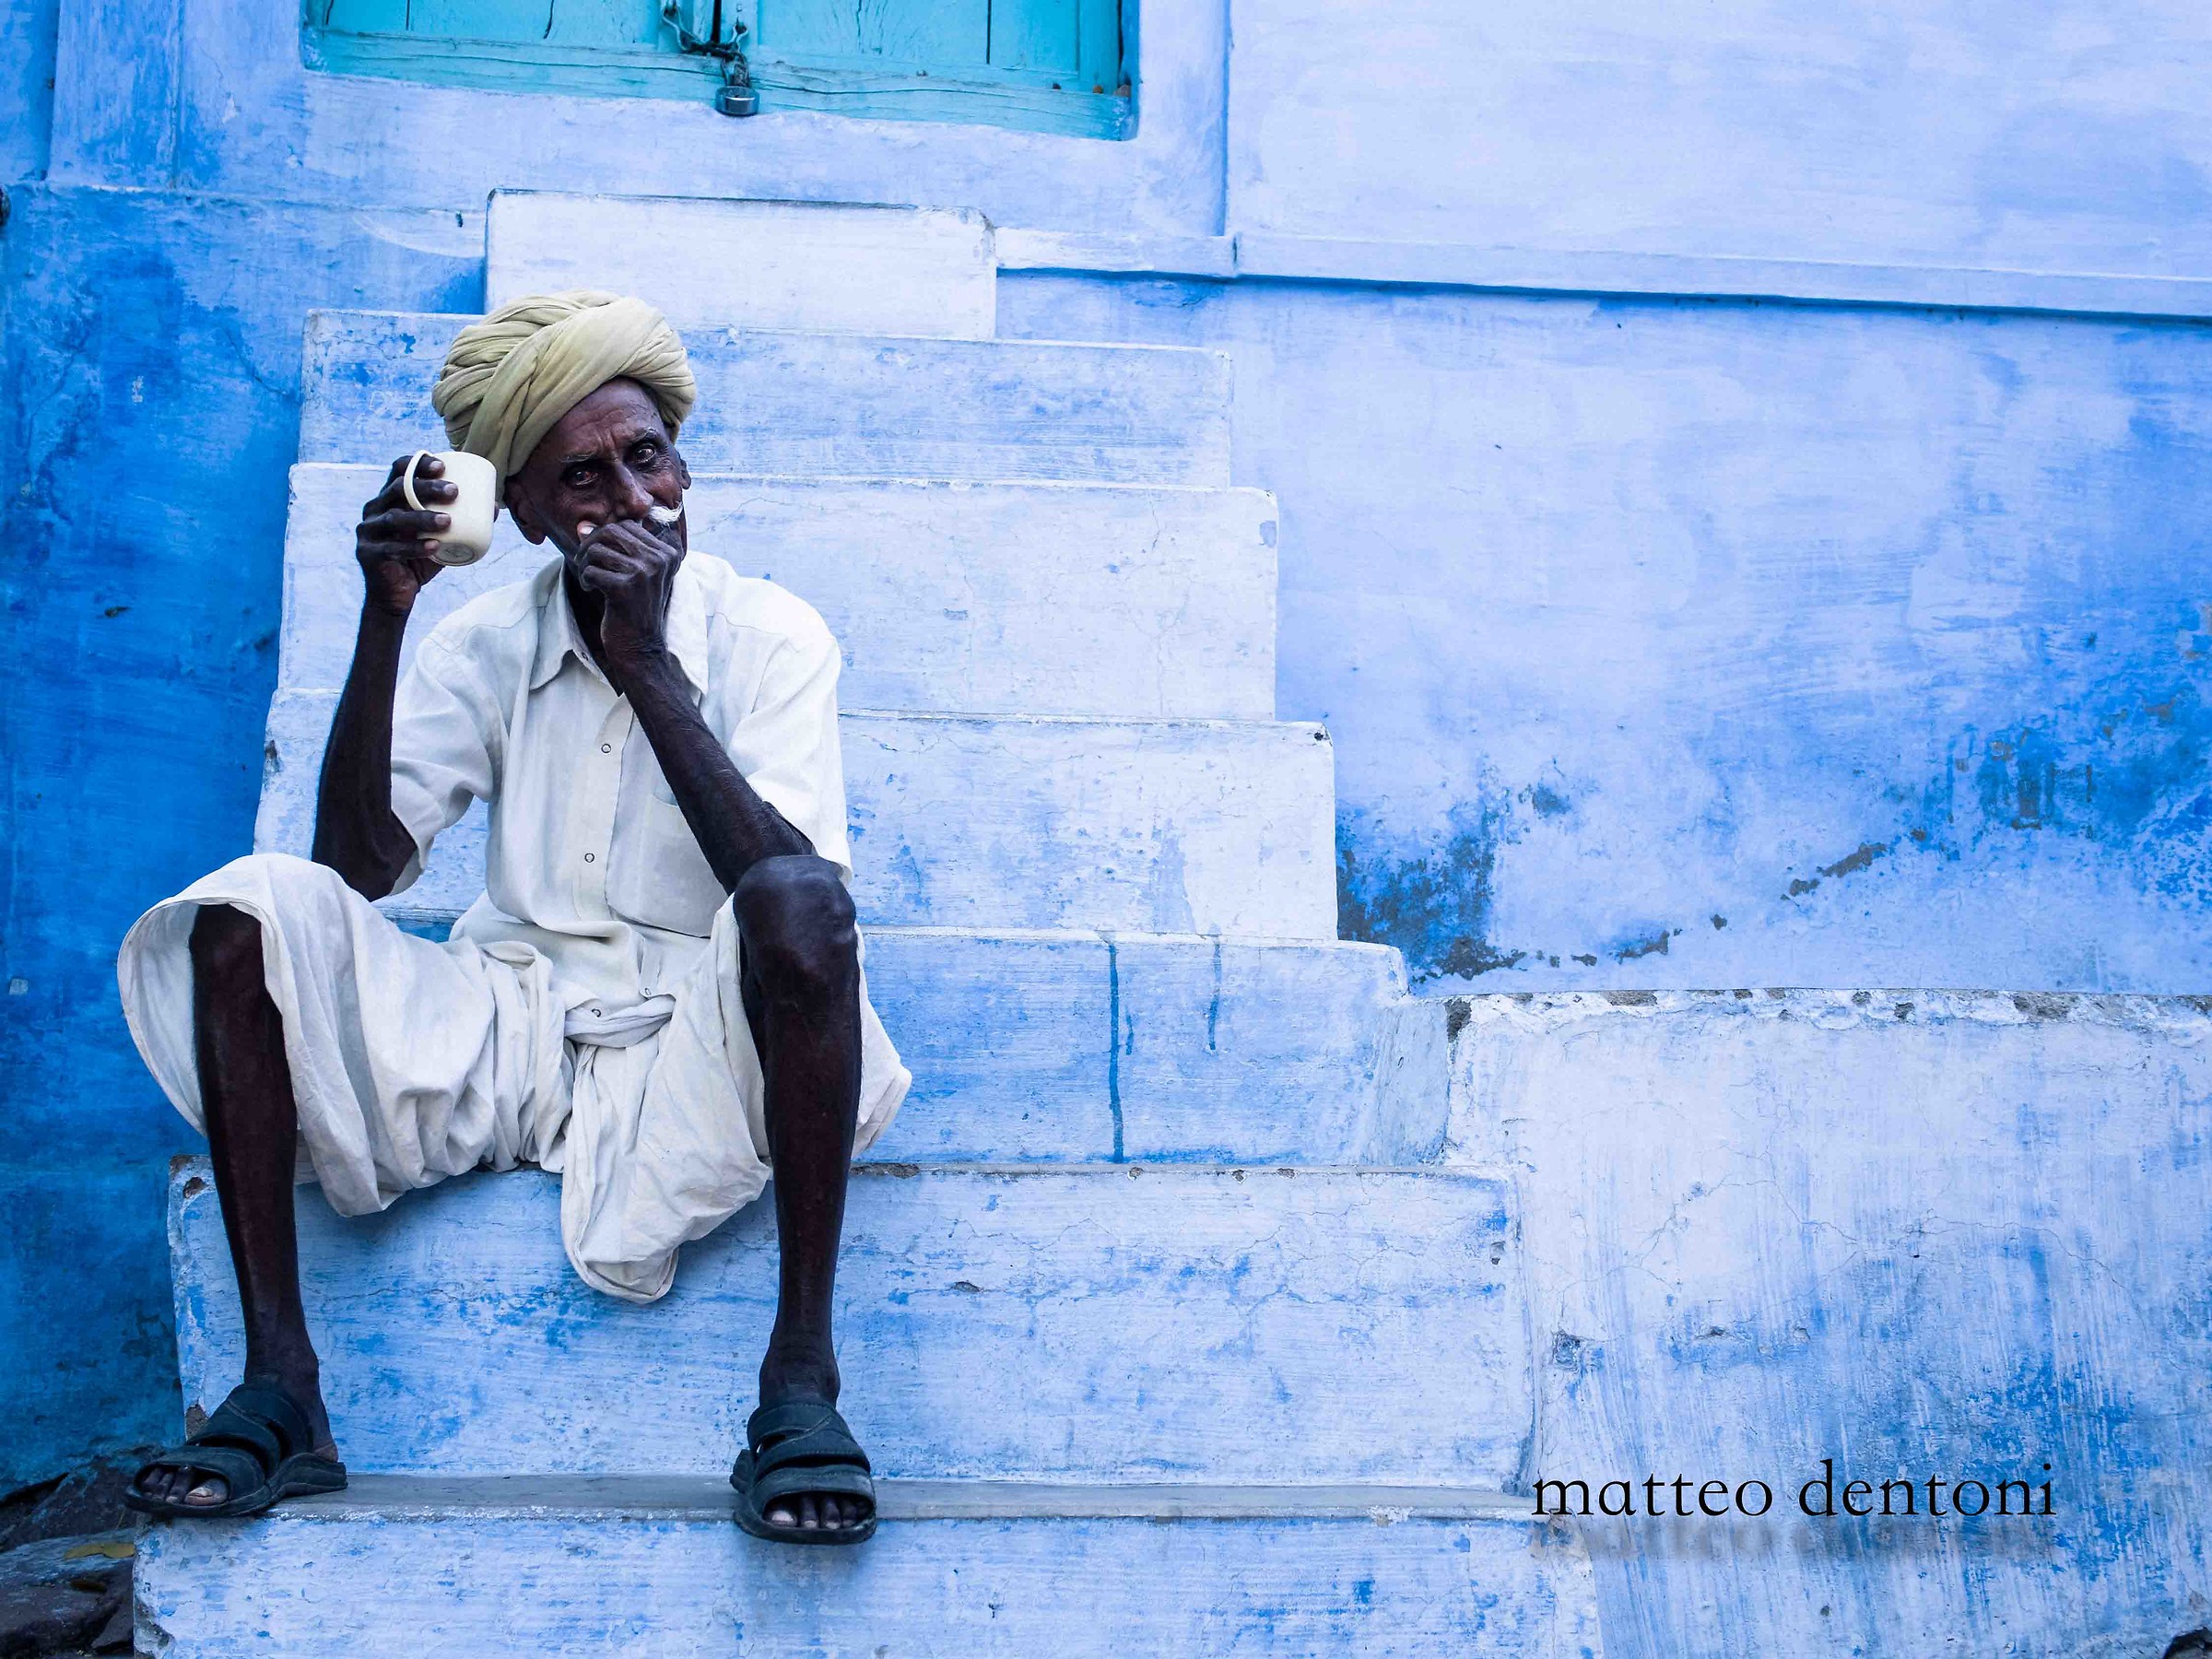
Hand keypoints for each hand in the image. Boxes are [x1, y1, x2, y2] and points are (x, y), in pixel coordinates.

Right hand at [356, 454, 453, 616]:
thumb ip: (462, 522)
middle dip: (426, 487)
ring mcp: (368, 531)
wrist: (397, 595)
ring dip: (422, 518)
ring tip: (448, 521)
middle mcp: (375, 509)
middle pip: (398, 489)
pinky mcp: (368, 554)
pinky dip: (414, 547)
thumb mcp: (442, 537)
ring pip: (395, 518)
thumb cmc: (420, 559)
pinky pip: (392, 548)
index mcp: (389, 498)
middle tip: (454, 491)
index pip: (399, 471)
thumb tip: (495, 506)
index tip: (443, 465)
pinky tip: (433, 547)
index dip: (418, 463)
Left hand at [574, 514, 684, 671]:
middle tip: (586, 564)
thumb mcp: (636, 572)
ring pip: (596, 550)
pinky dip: (586, 580)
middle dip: (591, 546)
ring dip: (585, 564)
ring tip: (590, 580)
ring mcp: (644, 573)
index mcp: (667, 552)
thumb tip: (582, 526)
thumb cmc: (635, 606)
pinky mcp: (625, 589)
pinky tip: (592, 591)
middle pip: (611, 532)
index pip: (627, 526)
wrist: (640, 645)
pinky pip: (590, 570)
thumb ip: (615, 546)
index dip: (605, 536)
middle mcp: (660, 559)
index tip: (599, 556)